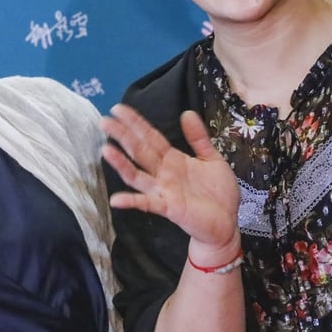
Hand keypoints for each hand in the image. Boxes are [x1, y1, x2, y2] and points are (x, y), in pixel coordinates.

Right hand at [101, 105, 239, 256]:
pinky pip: (147, 203)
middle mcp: (163, 173)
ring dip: (121, 164)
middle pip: (139, 151)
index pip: (150, 137)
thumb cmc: (218, 193)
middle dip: (122, 136)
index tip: (118, 109)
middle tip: (104, 121)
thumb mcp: (212, 158)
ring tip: (105, 150)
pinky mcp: (169, 208)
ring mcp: (164, 190)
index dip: (135, 123)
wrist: (227, 223)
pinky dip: (131, 201)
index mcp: (173, 159)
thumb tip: (187, 112)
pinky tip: (116, 200)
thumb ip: (198, 137)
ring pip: (137, 175)